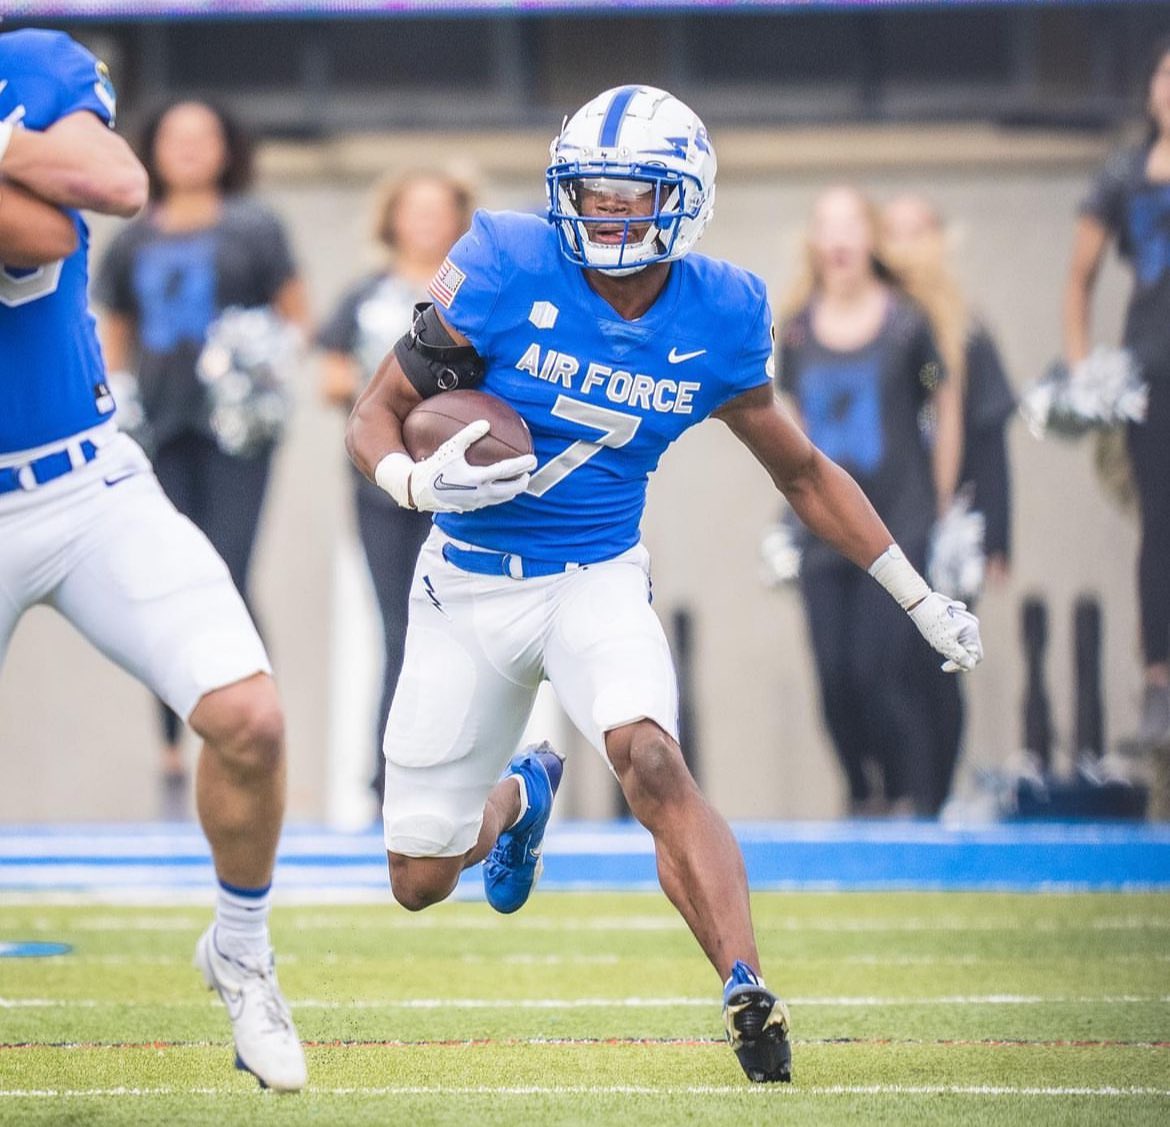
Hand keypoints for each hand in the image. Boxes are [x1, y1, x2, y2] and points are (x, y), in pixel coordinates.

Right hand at [407, 419, 535, 512]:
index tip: (533, 459)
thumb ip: (468, 435)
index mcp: (477, 478)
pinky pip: (492, 501)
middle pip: (511, 489)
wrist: (419, 491)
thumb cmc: (434, 467)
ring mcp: (477, 502)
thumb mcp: (450, 448)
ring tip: (517, 480)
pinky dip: (500, 494)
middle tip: (529, 472)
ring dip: (513, 489)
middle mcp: (480, 493)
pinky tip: (499, 487)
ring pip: (503, 498)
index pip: (506, 471)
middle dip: (523, 481)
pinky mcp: (471, 508)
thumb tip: (485, 423)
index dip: (522, 465)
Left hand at [909, 591, 983, 672]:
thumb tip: (970, 666)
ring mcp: (966, 621)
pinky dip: (948, 639)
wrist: (920, 603)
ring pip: (962, 643)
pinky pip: (957, 636)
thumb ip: (960, 657)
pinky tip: (937, 634)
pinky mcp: (957, 619)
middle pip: (969, 650)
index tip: (946, 666)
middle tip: (940, 651)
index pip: (976, 657)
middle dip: (956, 655)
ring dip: (951, 647)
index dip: (962, 665)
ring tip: (937, 639)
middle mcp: (973, 625)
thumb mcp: (946, 645)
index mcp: (972, 631)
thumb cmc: (932, 624)